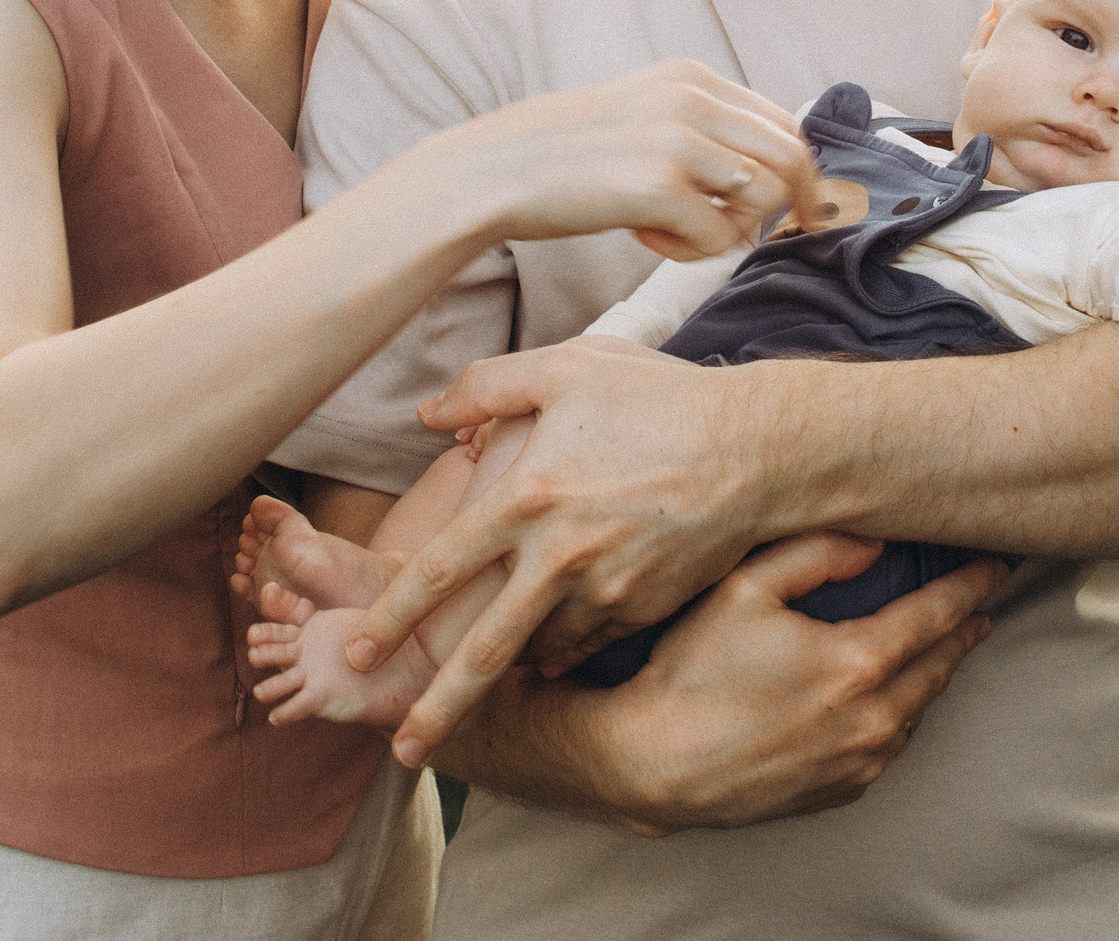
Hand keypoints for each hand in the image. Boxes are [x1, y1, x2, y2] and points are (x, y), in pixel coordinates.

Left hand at [347, 336, 789, 764]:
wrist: (761, 449)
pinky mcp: (645, 609)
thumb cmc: (658, 398)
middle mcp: (560, 556)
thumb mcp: (567, 368)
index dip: (391, 618)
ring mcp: (606, 591)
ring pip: (538, 650)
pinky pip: (587, 642)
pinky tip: (544, 652)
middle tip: (403, 751)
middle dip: (438, 708)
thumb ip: (486, 386)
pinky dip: (559, 651)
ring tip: (474, 700)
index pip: (438, 571)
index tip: (357, 652)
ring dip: (505, 678)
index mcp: (527, 498)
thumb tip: (426, 414)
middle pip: (482, 651)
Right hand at [422, 60, 817, 264]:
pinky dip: (690, 252)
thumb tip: (762, 167)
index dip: (801, 172)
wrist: (493, 172)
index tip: (800, 210)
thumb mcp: (641, 112)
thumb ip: (698, 125)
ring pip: (763, 200)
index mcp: (690, 76)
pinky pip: (718, 238)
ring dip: (730, 229)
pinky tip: (644, 239)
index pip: (782, 122)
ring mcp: (677, 141)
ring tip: (676, 231)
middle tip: (770, 235)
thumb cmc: (564, 154)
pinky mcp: (658, 188)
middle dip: (793, 205)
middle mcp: (692, 99)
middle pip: (791, 157)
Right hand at [449, 534, 1002, 829]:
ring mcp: (858, 762)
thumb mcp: (744, 588)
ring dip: (932, 674)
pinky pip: (888, 746)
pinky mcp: (839, 791)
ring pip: (918, 710)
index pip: (936, 614)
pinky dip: (899, 715)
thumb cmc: (692, 671)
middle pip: (939, 665)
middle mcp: (870, 718)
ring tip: (940, 646)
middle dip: (963, 629)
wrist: (655, 764)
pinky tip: (889, 697)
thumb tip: (875, 542)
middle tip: (979, 603)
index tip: (992, 566)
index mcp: (856, 663)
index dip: (969, 586)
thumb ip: (815, 554)